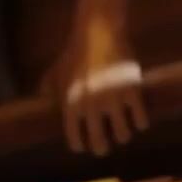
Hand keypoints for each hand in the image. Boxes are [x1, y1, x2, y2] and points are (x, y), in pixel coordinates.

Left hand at [42, 17, 147, 156]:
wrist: (98, 33)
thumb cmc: (74, 54)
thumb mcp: (55, 73)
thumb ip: (48, 90)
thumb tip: (41, 101)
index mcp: (71, 108)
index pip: (76, 142)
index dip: (82, 146)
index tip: (86, 144)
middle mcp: (91, 108)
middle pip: (100, 145)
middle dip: (103, 148)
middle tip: (106, 144)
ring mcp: (113, 101)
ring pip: (123, 135)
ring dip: (123, 134)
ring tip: (123, 129)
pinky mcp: (132, 92)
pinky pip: (140, 120)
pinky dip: (140, 123)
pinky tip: (138, 119)